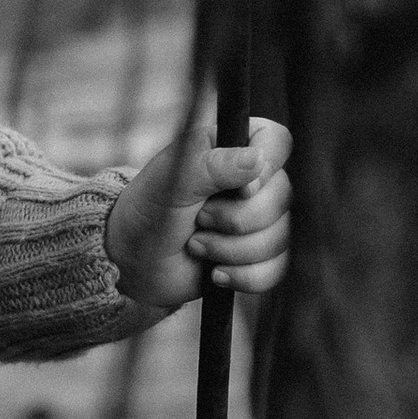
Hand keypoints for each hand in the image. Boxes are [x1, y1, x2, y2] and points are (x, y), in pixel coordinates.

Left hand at [105, 112, 292, 310]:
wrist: (134, 262)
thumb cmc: (148, 211)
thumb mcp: (173, 183)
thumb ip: (211, 166)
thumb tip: (258, 159)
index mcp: (232, 147)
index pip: (277, 142)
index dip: (265, 170)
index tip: (237, 190)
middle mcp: (254, 180)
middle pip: (284, 197)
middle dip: (236, 220)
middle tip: (198, 219)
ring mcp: (261, 219)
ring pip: (281, 237)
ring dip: (231, 250)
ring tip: (195, 245)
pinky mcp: (262, 256)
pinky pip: (277, 269)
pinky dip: (243, 276)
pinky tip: (215, 273)